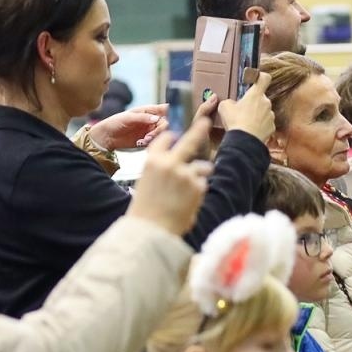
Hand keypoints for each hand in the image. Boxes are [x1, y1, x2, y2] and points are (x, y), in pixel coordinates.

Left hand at [92, 105, 166, 150]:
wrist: (106, 137)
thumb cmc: (115, 122)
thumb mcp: (128, 117)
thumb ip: (143, 117)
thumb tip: (157, 118)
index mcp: (148, 111)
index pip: (164, 109)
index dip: (170, 113)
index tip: (168, 119)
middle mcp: (151, 120)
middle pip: (166, 123)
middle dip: (160, 130)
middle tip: (150, 135)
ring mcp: (150, 130)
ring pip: (162, 134)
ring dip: (155, 137)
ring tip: (144, 140)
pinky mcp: (147, 140)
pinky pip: (155, 142)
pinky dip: (151, 143)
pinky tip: (141, 143)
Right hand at [125, 118, 213, 235]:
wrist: (150, 230)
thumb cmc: (146, 210)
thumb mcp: (146, 183)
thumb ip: (162, 169)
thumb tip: (178, 163)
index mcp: (152, 161)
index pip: (165, 140)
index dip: (171, 137)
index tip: (176, 135)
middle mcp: (170, 163)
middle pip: (189, 141)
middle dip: (198, 130)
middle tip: (205, 122)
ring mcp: (185, 174)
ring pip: (202, 168)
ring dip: (200, 175)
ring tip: (188, 191)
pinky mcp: (197, 186)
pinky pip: (203, 185)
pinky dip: (198, 193)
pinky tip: (187, 203)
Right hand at [217, 72, 275, 139]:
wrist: (245, 141)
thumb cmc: (236, 122)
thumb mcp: (224, 107)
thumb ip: (229, 101)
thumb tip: (231, 103)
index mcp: (255, 94)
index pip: (264, 78)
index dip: (261, 77)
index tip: (256, 78)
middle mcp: (266, 103)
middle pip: (261, 98)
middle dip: (254, 102)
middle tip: (243, 110)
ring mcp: (271, 115)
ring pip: (264, 111)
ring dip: (257, 114)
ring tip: (246, 122)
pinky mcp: (272, 127)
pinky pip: (266, 123)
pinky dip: (260, 125)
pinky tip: (251, 130)